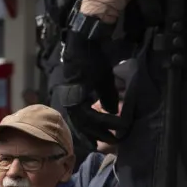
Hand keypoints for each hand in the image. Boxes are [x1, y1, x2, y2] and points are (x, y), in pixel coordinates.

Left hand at [57, 24, 121, 142]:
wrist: (87, 43)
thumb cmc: (93, 60)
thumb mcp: (102, 81)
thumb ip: (105, 97)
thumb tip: (112, 111)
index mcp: (74, 97)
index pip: (80, 120)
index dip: (88, 131)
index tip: (97, 142)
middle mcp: (70, 99)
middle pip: (81, 124)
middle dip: (95, 135)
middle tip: (108, 142)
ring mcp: (72, 96)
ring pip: (85, 120)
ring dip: (102, 128)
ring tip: (116, 134)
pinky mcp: (77, 93)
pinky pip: (89, 112)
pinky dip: (103, 118)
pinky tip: (115, 121)